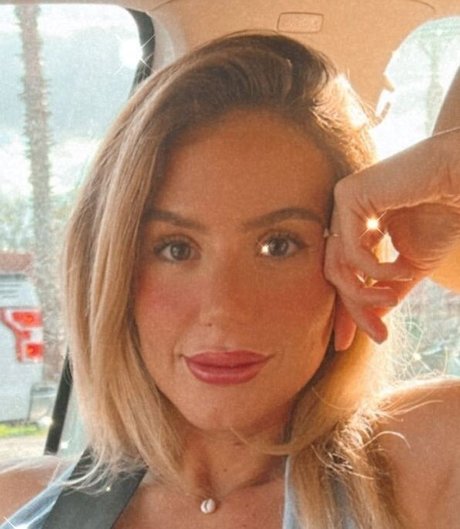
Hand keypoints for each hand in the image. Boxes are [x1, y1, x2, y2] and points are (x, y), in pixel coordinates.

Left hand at [324, 128, 459, 349]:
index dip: (345, 310)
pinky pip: (350, 250)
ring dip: (364, 293)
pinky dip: (375, 270)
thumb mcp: (411, 265)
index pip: (343, 274)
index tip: (347, 344)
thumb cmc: (442, 215)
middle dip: (353, 310)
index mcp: (357, 229)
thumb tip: (371, 318)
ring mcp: (342, 204)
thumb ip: (387, 289)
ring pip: (336, 266)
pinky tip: (400, 271)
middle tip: (378, 336)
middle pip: (335, 274)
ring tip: (393, 299)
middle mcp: (344, 217)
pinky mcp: (347, 195)